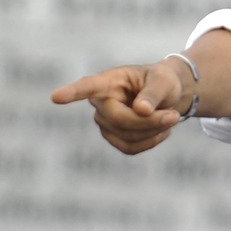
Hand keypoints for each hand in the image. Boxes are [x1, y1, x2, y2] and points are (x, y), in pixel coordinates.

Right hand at [50, 60, 190, 155]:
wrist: (168, 96)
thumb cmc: (163, 82)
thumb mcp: (164, 81)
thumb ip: (153, 93)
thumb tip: (140, 110)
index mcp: (109, 81)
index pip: (88, 87)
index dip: (72, 93)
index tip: (56, 97)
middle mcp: (100, 102)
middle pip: (119, 120)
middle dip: (150, 121)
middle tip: (174, 116)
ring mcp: (104, 122)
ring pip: (126, 137)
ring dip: (154, 131)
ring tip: (171, 118)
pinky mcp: (113, 137)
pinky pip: (130, 148)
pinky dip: (151, 142)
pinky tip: (162, 130)